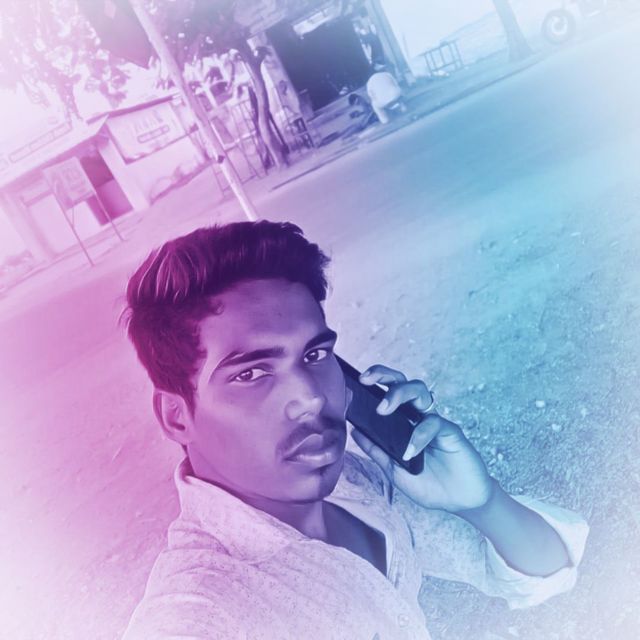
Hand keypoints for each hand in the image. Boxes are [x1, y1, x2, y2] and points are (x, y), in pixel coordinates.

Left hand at [350, 364, 493, 512]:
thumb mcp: (394, 469)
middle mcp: (418, 416)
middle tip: (366, 381)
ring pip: (419, 391)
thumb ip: (376, 450)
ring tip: (383, 409)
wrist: (459, 502)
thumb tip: (354, 430)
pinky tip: (410, 452)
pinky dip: (419, 436)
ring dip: (399, 394)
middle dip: (383, 376)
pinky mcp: (451, 431)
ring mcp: (434, 421)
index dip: (374, 381)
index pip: (388, 391)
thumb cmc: (429, 485)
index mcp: (403, 421)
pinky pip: (434, 423)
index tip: (354, 381)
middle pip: (402, 382)